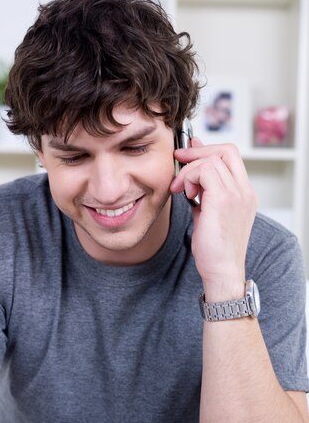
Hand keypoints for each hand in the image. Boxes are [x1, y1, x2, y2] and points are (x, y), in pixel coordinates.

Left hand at [171, 140, 257, 300]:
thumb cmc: (213, 249)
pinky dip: (190, 177)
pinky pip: (204, 170)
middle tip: (178, 160)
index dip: (206, 150)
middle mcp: (244, 191)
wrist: (221, 271)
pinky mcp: (223, 200)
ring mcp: (237, 194)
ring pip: (212, 160)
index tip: (186, 156)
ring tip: (181, 190)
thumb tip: (190, 172)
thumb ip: (201, 192)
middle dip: (197, 152)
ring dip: (190, 170)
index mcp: (243, 193)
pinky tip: (185, 194)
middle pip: (225, 151)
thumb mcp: (207, 213)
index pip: (230, 156)